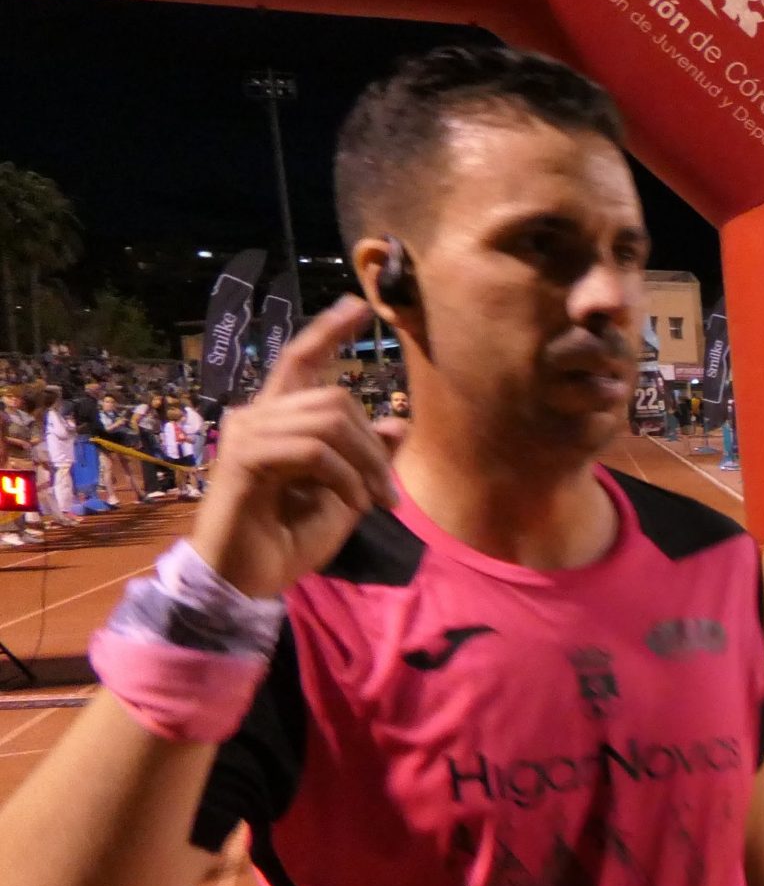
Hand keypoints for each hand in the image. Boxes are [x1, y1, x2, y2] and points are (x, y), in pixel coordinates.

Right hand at [191, 296, 401, 597]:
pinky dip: (343, 477)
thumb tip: (395, 423)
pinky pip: (313, 450)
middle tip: (389, 492)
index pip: (300, 359)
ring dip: (364, 464)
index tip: (358, 305)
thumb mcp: (344, 496)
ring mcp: (247, 435)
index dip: (328, 330)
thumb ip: (364, 459)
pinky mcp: (246, 461)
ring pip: (327, 420)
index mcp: (277, 420)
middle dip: (373, 444)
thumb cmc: (288, 540)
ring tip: (374, 501)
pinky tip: (349, 503)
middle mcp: (256, 417)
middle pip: (333, 396)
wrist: (248, 580)